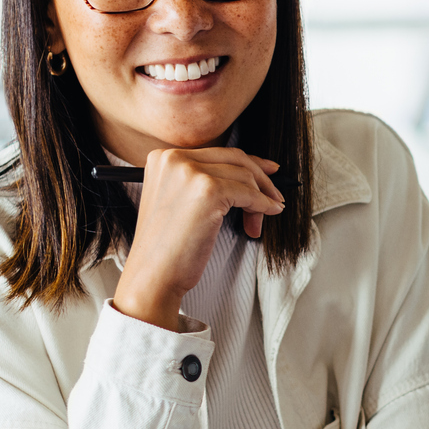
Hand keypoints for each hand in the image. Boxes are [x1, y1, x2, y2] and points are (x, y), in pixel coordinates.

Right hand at [113, 145, 284, 329]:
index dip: (248, 163)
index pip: (217, 152)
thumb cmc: (167, 248)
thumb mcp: (178, 202)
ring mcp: (190, 172)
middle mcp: (173, 159)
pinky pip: (249, 193)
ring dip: (260, 200)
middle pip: (234, 159)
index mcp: (163, 158)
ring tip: (257, 223)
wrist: (154, 275)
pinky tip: (267, 215)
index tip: (267, 171)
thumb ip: (202, 182)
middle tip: (275, 197)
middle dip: (260, 180)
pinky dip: (263, 205)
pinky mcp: (208, 191)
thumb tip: (249, 173)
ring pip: (244, 176)